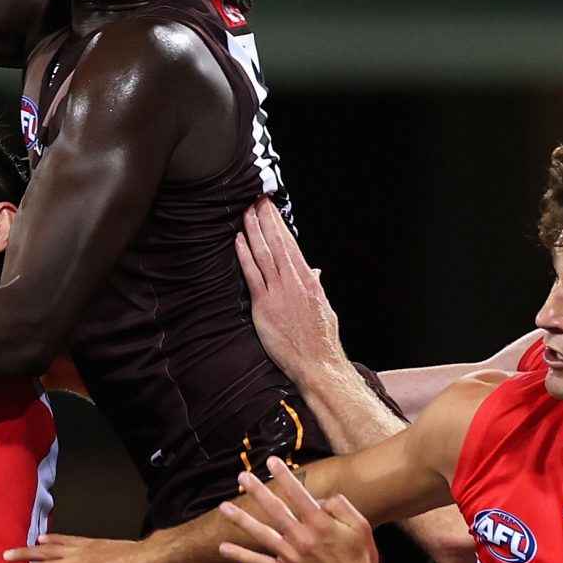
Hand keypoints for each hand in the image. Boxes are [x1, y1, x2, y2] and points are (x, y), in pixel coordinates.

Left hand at [217, 458, 390, 562]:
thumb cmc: (361, 558)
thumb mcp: (360, 525)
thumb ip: (340, 506)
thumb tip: (319, 499)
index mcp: (321, 523)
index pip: (298, 494)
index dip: (284, 476)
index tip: (271, 461)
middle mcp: (303, 537)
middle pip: (275, 509)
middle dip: (258, 491)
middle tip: (242, 476)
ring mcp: (292, 557)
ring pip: (262, 534)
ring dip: (241, 520)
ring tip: (224, 507)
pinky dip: (241, 556)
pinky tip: (224, 548)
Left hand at [237, 199, 346, 382]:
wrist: (317, 363)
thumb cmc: (321, 340)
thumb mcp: (324, 308)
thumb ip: (317, 287)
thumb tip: (315, 272)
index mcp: (310, 280)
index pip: (292, 245)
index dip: (280, 225)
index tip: (272, 209)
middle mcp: (295, 281)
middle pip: (278, 243)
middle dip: (267, 219)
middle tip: (256, 198)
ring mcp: (280, 292)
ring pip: (264, 253)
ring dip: (254, 230)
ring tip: (246, 212)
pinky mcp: (265, 305)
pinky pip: (253, 275)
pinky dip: (245, 256)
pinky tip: (239, 240)